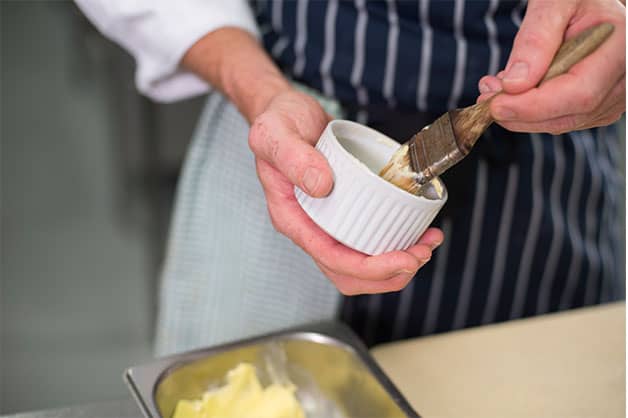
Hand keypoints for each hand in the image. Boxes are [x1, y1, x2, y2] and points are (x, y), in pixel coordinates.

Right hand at [249, 88, 443, 294]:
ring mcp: (327, 222)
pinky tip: (418, 230)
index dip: (370, 268)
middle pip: (349, 273)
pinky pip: (368, 239)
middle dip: (389, 274)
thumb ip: (293, 157)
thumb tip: (322, 185)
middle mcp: (309, 227)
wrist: (285, 111)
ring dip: (396, 265)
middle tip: (421, 254)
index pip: (331, 258)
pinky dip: (396, 243)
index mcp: (291, 217)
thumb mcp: (275, 132)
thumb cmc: (278, 121)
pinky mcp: (344, 211)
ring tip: (426, 245)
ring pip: (361, 264)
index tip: (404, 258)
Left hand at [477, 0, 624, 133]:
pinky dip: (529, 112)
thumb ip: (536, 40)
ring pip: (559, 123)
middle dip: (518, 112)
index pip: (579, 94)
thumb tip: (514, 84)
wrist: (589, 2)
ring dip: (519, 114)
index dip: (533, 106)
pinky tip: (514, 91)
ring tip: (494, 87)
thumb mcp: (554, 3)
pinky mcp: (596, 108)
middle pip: (567, 116)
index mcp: (621, 49)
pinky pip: (558, 119)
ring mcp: (612, 98)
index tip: (495, 105)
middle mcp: (623, 80)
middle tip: (485, 94)